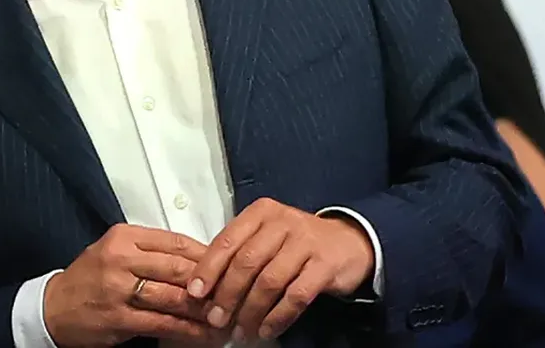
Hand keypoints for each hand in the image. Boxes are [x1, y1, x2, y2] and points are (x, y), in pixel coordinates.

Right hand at [43, 224, 224, 346]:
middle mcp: (121, 258)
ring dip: (205, 310)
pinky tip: (205, 335)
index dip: (207, 255)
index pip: (176, 241)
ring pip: (175, 296)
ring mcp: (119, 288)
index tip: (228, 267)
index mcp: (123, 236)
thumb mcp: (114, 251)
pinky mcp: (119, 317)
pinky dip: (189, 330)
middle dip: (212, 283)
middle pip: (179, 267)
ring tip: (226, 317)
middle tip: (234, 293)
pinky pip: (164, 323)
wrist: (53, 307)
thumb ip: (149, 251)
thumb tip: (198, 258)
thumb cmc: (89, 278)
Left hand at [186, 198, 374, 342]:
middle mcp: (282, 223)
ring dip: (251, 310)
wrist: (349, 242)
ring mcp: (306, 243)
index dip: (208, 269)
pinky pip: (297, 296)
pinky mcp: (325, 265)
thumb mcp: (266, 236)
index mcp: (260, 213)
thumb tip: (205, 287)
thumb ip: (239, 252)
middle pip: (246, 262)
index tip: (195, 292)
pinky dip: (278, 316)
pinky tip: (267, 330)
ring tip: (241, 331)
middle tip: (216, 318)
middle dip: (227, 294)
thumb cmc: (296, 242)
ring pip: (270, 281)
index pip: (227, 241)